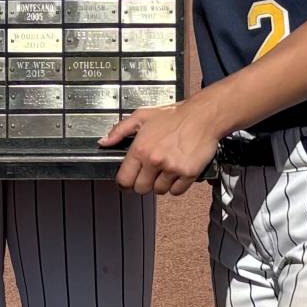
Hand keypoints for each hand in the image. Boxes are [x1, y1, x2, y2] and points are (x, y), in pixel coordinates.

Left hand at [101, 99, 220, 196]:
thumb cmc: (175, 115)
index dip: (124, 183)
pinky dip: (177, 185)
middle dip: (143, 183)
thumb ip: (120, 130)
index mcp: (141, 148)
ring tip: (165, 168)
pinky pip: (177, 191)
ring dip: (161, 183)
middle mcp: (154, 160)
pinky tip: (177, 171)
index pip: (124, 180)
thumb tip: (104, 142)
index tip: (128, 181)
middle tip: (149, 172)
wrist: (203, 115)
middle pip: (141, 189)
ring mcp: (172, 168)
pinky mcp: (188, 174)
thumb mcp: (142, 116)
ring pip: (159, 191)